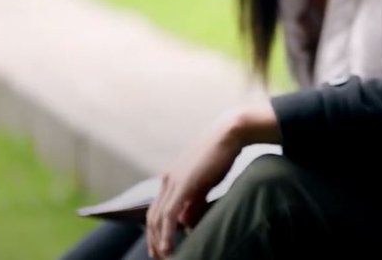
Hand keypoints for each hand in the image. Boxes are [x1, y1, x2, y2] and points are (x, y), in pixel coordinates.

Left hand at [145, 120, 242, 257]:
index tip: (161, 247)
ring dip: (158, 240)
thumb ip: (195, 202)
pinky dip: (166, 232)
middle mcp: (167, 180)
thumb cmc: (222, 156)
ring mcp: (172, 181)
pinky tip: (168, 246)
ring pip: (158, 218)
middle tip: (159, 257)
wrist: (229, 133)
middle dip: (153, 240)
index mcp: (171, 179)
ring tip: (164, 256)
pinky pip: (169, 214)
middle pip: (152, 217)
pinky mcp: (182, 183)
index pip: (158, 210)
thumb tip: (186, 222)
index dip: (157, 230)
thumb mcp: (206, 183)